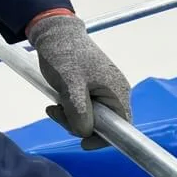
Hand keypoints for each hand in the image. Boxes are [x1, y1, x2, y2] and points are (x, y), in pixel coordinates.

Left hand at [28, 14, 131, 149]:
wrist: (56, 33)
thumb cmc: (65, 56)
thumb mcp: (70, 85)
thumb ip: (79, 112)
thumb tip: (85, 133)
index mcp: (117, 92)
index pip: (122, 127)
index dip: (104, 139)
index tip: (83, 143)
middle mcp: (115, 93)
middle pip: (105, 124)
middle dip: (80, 125)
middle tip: (57, 115)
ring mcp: (104, 91)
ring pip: (92, 117)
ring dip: (71, 118)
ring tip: (53, 107)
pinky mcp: (93, 89)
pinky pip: (86, 108)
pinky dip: (71, 109)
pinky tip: (57, 102)